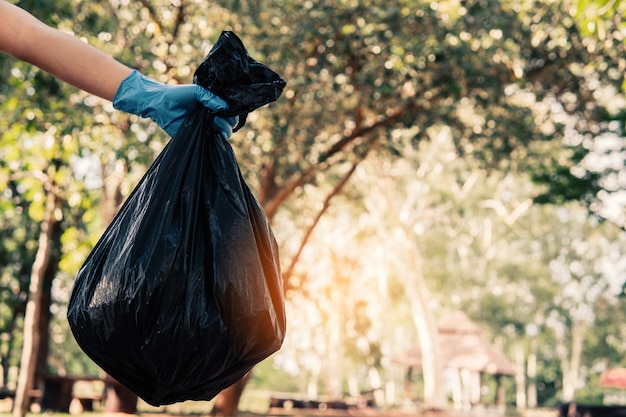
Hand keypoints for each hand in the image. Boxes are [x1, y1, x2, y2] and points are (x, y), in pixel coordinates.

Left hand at [113, 70, 234, 136]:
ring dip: (223, 130)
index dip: (232, 114)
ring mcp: (205, 128)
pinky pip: (210, 142)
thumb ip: (211, 98)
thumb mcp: (196, 91)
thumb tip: (225, 107)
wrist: (160, 104)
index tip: (226, 112)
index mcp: (213, 107)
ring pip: (222, 134)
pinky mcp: (197, 137)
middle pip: (229, 125)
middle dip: (228, 123)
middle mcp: (211, 118)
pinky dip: (214, 139)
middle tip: (217, 119)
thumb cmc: (177, 94)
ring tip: (214, 124)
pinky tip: (211, 132)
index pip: (229, 113)